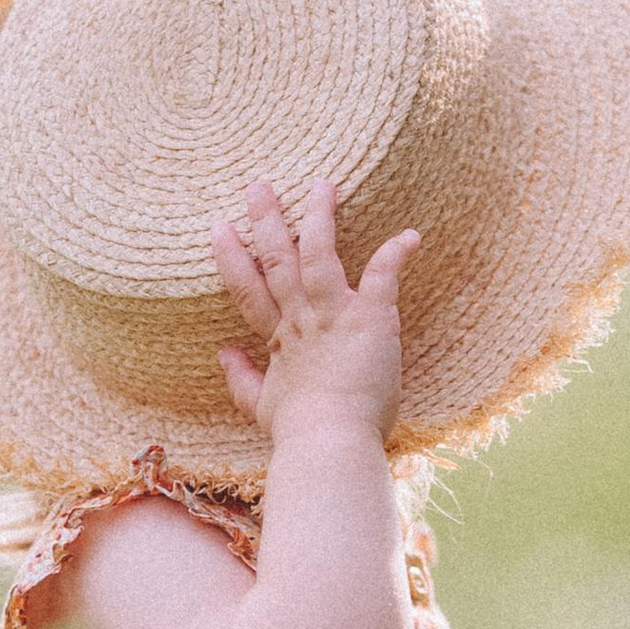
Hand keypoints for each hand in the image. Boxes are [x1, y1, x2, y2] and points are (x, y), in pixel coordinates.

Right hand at [211, 177, 418, 443]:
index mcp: (280, 338)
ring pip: (320, 255)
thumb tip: (221, 354)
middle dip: (268, 221)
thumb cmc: (299, 432)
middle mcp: (302, 319)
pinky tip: (410, 236)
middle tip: (258, 186)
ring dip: (321, 219)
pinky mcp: (370, 320)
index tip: (219, 228)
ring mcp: (334, 316)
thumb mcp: (260, 406)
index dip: (234, 259)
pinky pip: (382, 278)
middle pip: (279, 261)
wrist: (328, 443)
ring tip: (323, 185)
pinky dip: (395, 255)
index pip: (250, 290)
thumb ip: (240, 378)